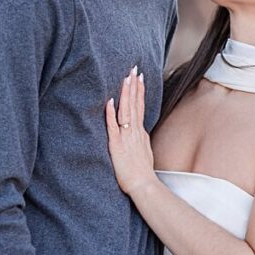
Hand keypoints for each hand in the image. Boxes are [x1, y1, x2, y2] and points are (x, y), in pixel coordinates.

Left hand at [105, 67, 157, 196]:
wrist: (144, 185)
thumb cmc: (143, 172)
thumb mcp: (144, 151)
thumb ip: (140, 139)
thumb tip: (139, 131)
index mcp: (140, 132)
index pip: (140, 106)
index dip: (139, 91)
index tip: (139, 77)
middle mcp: (134, 131)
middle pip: (134, 104)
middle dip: (133, 86)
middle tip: (133, 69)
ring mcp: (126, 137)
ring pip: (126, 111)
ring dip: (126, 94)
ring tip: (126, 78)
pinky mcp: (117, 146)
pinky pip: (113, 127)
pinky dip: (111, 114)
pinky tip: (110, 101)